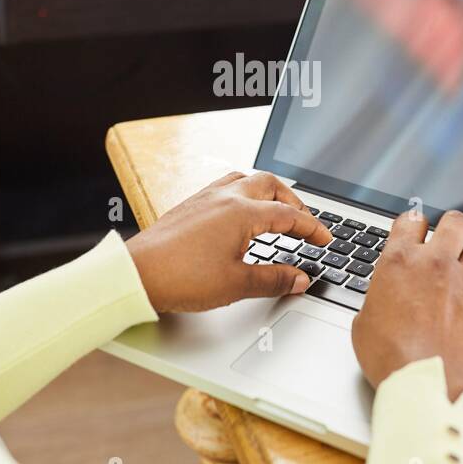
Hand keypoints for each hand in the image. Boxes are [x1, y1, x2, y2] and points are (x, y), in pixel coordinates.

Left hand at [126, 171, 332, 312]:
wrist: (137, 274)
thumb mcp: (237, 284)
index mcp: (242, 213)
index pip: (289, 215)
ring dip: (268, 192)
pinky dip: (245, 194)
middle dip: (294, 202)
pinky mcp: (191, 205)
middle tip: (305, 223)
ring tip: (277, 210)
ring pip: (247, 179)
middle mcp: (225, 197)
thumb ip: (274, 279)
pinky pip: (226, 186)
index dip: (312, 228)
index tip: (325, 239)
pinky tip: (241, 212)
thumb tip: (300, 279)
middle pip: (271, 185)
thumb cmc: (181, 277)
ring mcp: (206, 197)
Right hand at [351, 209, 462, 399]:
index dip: (413, 224)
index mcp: (401, 263)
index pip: (411, 221)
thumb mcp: (364, 323)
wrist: (423, 388)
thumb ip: (378, 299)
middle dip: (452, 228)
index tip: (415, 231)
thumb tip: (384, 301)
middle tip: (449, 240)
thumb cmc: (390, 360)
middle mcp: (438, 266)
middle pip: (455, 222)